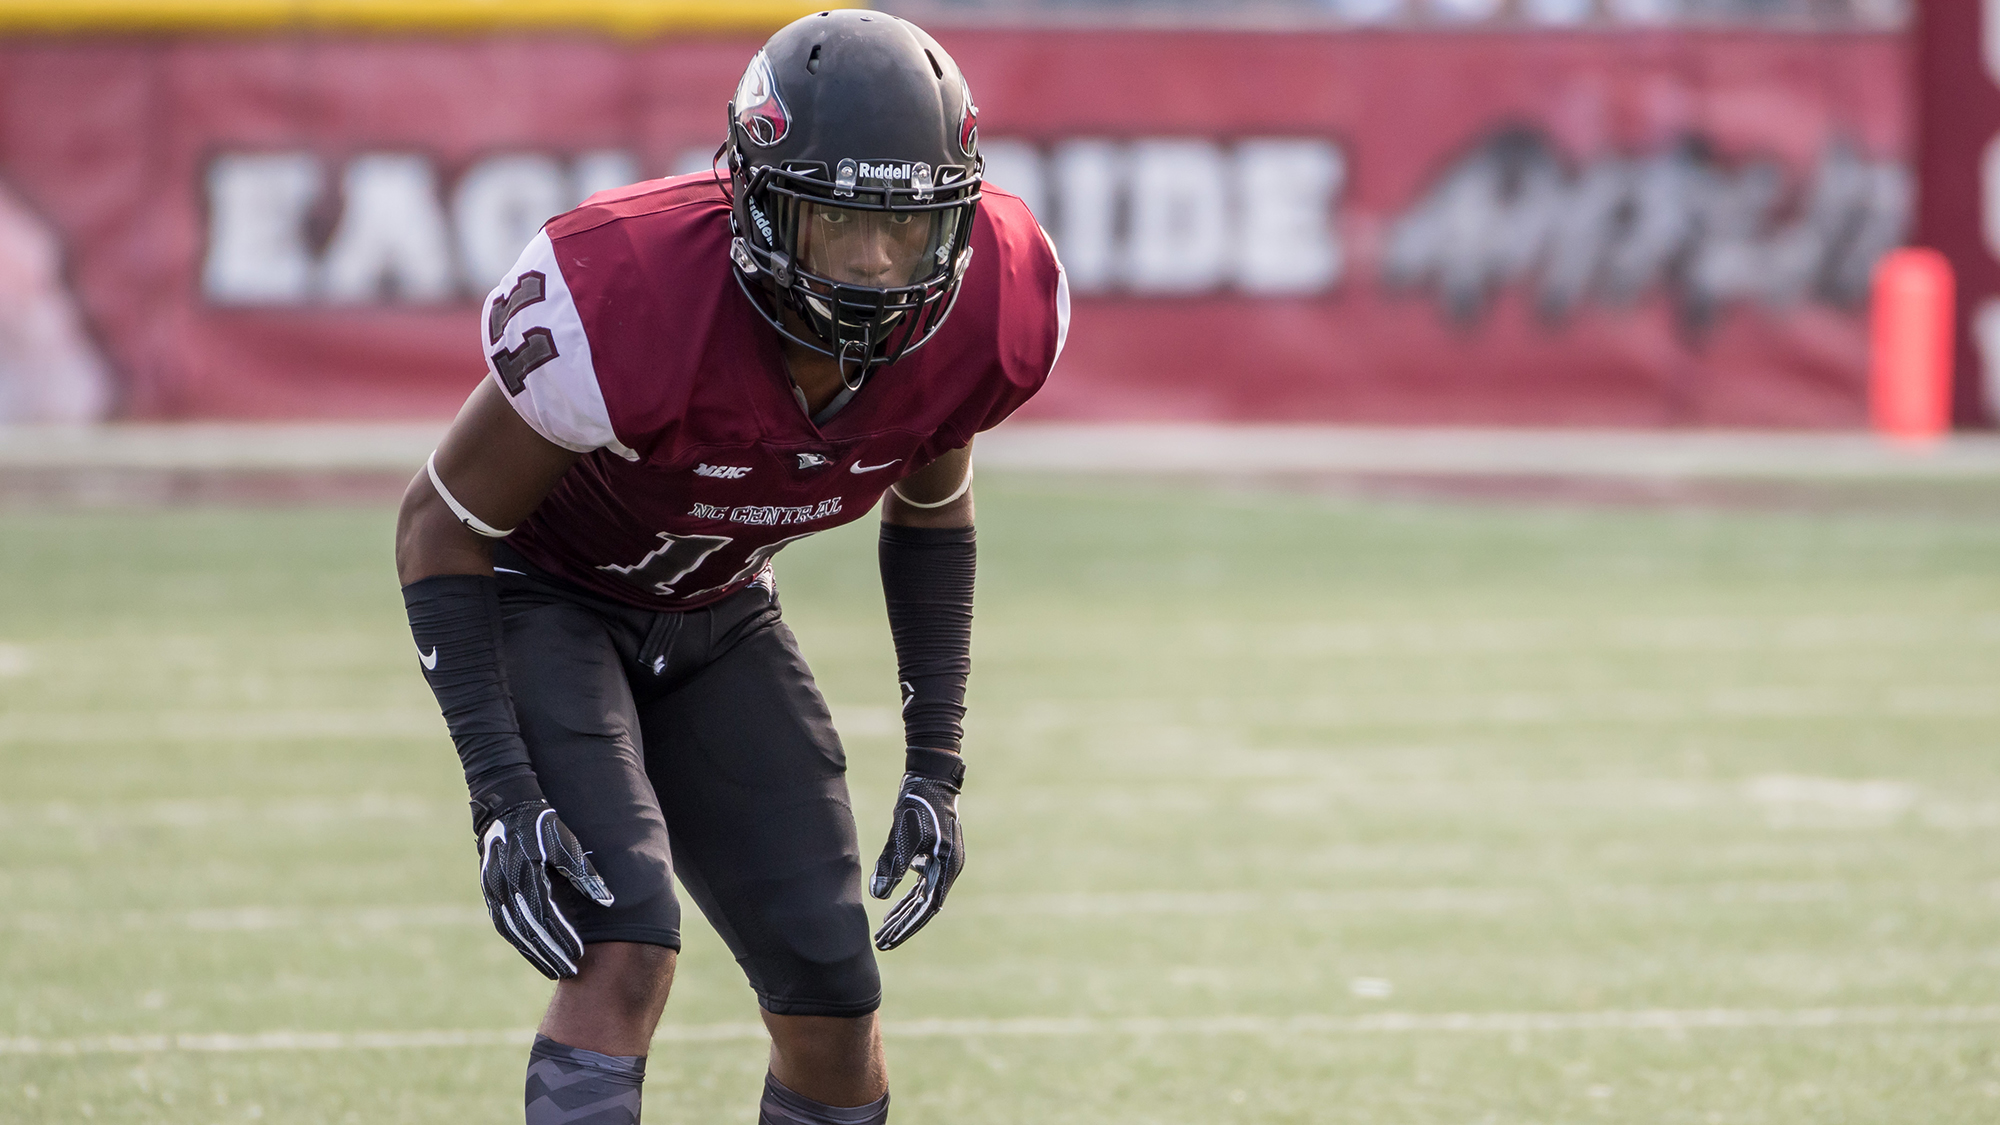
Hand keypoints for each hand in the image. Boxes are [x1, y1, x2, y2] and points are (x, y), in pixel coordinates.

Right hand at [474, 800, 613, 978]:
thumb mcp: (567, 846)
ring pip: (513, 932)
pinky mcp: (490, 892)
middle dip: (549, 954)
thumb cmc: (543, 826)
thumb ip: (585, 875)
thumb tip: (607, 902)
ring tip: (552, 970)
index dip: (562, 939)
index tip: (578, 956)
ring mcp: (494, 892)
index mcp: (526, 876)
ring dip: (533, 953)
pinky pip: (504, 924)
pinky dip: (519, 940)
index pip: (545, 918)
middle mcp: (505, 888)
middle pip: (528, 931)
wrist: (506, 810)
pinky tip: (532, 951)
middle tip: (568, 972)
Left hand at [869, 770, 964, 949]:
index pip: (926, 907)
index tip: (889, 940)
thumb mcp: (902, 834)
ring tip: (884, 931)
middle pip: (924, 907)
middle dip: (903, 926)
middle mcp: (948, 868)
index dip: (907, 926)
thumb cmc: (917, 803)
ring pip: (922, 897)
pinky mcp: (934, 856)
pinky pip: (922, 885)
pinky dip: (907, 897)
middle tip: (881, 943)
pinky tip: (892, 907)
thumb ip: (892, 865)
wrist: (930, 777)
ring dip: (904, 914)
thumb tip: (879, 897)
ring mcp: (943, 863)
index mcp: (945, 866)